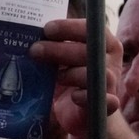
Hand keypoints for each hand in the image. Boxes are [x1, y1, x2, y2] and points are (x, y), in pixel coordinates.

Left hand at [32, 18, 122, 136]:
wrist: (80, 111)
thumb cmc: (70, 75)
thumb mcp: (63, 57)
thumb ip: (55, 44)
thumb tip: (28, 32)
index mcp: (103, 42)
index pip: (89, 28)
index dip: (68, 27)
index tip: (47, 29)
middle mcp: (110, 60)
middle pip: (88, 50)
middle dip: (58, 49)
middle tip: (34, 50)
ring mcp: (110, 82)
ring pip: (92, 73)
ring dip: (70, 73)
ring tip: (55, 77)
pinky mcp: (107, 104)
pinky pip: (103, 98)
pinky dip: (86, 96)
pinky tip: (74, 96)